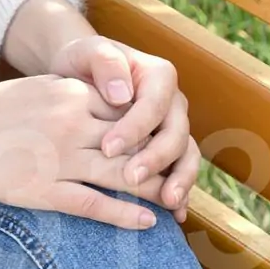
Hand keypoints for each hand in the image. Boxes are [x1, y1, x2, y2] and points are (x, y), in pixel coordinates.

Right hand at [0, 74, 173, 228]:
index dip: (157, 129)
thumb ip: (80, 94)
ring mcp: (58, 159)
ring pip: (122, 175)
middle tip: (185, 177)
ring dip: (155, 190)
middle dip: (165, 161)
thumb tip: (115, 100)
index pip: (132, 111)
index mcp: (74, 95)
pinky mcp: (42, 190)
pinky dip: (126, 215)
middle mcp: (72, 124)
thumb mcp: (44, 88)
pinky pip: (94, 205)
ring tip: (175, 204)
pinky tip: (147, 222)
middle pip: (136, 144)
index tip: (175, 141)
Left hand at [41, 31, 199, 224]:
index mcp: (159, 76)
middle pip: (176, 133)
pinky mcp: (169, 149)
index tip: (108, 149)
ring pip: (186, 155)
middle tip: (131, 179)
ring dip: (180, 180)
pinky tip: (176, 216)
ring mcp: (174, 128)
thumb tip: (121, 93)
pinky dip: (181, 193)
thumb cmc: (83, 62)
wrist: (83, 75)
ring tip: (167, 203)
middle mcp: (173, 103)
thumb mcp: (88, 52)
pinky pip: (180, 172)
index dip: (134, 128)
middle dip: (157, 159)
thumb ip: (104, 62)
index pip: (153, 105)